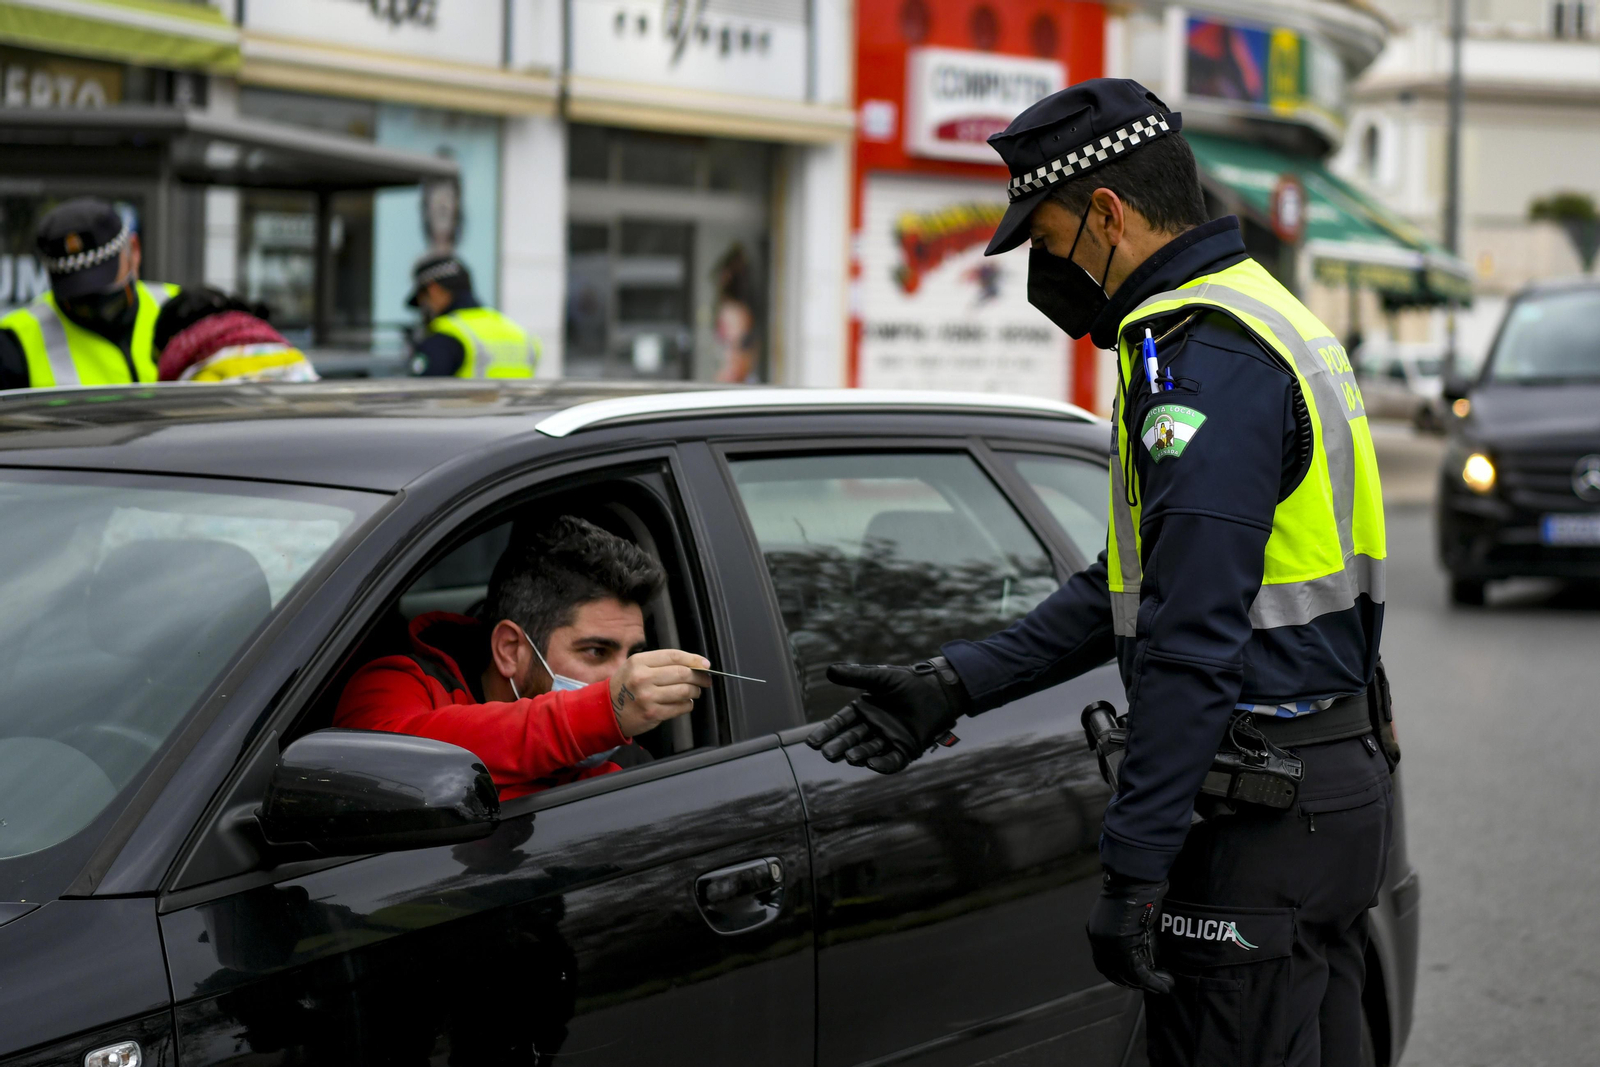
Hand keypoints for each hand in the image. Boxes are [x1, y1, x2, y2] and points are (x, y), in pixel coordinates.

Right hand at [608, 650, 708, 737]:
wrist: (606, 711)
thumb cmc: (625, 686)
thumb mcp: (635, 667)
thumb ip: (660, 663)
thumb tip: (695, 663)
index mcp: (639, 662)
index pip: (674, 656)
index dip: (694, 659)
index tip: (705, 664)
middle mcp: (643, 678)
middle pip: (683, 673)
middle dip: (699, 676)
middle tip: (705, 679)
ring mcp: (648, 697)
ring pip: (684, 691)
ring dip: (695, 691)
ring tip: (694, 691)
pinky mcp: (653, 713)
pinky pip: (680, 707)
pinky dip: (688, 704)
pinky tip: (684, 702)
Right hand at [805, 658, 968, 773]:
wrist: (938, 690)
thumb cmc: (909, 681)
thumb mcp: (881, 676)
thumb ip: (856, 675)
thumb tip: (829, 670)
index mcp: (865, 709)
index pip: (841, 723)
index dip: (828, 732)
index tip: (813, 742)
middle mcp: (873, 726)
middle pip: (852, 739)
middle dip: (839, 746)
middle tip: (827, 753)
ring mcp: (889, 739)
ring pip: (868, 750)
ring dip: (858, 754)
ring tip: (849, 756)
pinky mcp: (906, 749)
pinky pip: (891, 761)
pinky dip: (881, 764)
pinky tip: (871, 764)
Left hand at [1085, 873, 1174, 994]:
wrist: (1135, 876)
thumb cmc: (1134, 887)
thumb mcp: (1126, 914)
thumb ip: (1130, 933)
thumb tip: (1146, 952)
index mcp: (1095, 931)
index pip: (1103, 962)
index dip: (1118, 974)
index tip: (1134, 979)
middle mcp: (1099, 940)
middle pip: (1113, 972)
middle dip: (1132, 982)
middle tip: (1150, 985)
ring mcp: (1109, 944)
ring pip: (1128, 975)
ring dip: (1147, 983)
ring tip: (1165, 984)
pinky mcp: (1123, 946)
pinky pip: (1139, 972)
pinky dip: (1153, 981)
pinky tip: (1166, 984)